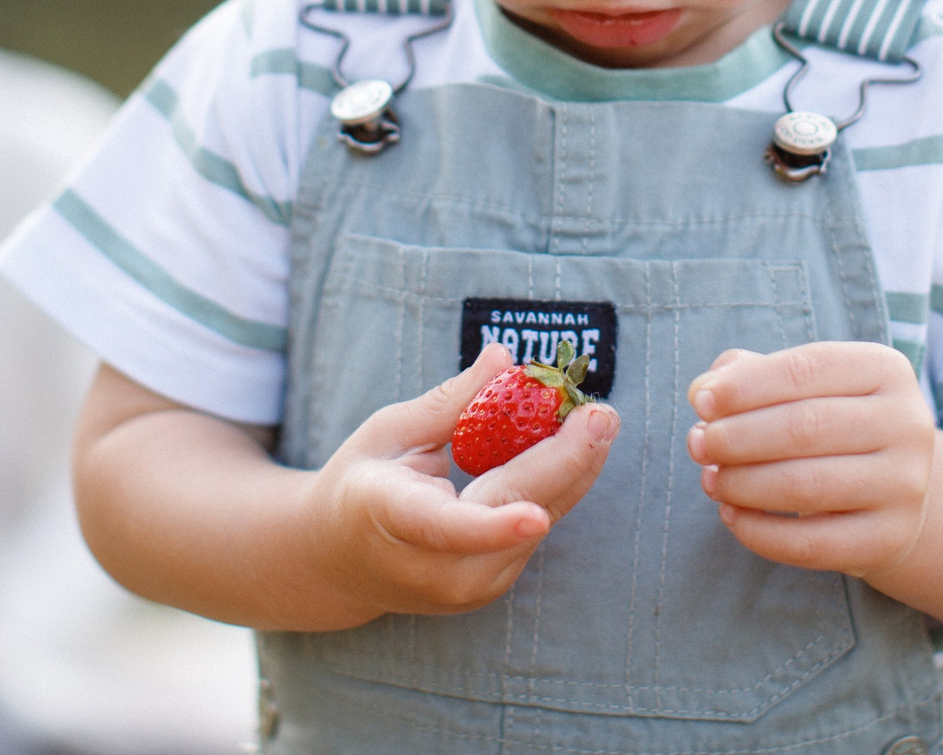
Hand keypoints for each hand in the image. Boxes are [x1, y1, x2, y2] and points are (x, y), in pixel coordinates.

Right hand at [303, 342, 617, 619]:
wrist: (339, 560)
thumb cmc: (361, 483)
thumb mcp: (390, 431)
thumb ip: (451, 401)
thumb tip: (504, 356)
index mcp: (393, 519)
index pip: (446, 528)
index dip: (494, 526)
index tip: (534, 518)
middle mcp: (435, 566)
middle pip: (513, 512)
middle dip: (566, 462)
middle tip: (603, 414)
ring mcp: (468, 586)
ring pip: (538, 520)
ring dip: (572, 467)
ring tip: (597, 418)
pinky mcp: (493, 586)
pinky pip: (536, 527)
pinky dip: (557, 483)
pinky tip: (576, 443)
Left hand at [685, 342, 934, 580]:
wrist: (892, 488)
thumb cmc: (830, 424)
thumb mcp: (802, 386)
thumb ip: (749, 376)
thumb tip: (703, 392)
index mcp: (886, 370)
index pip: (805, 369)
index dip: (744, 386)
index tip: (700, 402)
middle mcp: (907, 424)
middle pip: (804, 427)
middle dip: (736, 437)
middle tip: (698, 445)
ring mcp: (906, 485)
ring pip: (805, 487)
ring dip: (741, 484)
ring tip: (710, 479)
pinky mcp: (890, 538)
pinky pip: (810, 544)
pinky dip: (758, 532)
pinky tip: (731, 515)